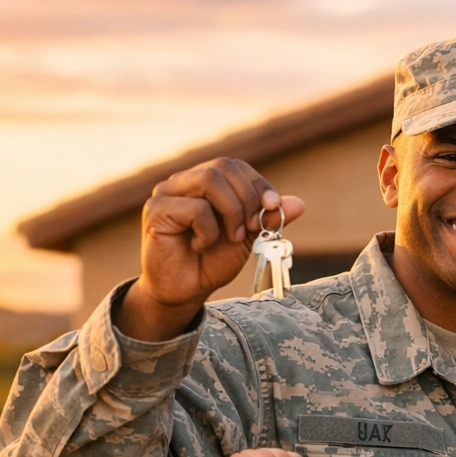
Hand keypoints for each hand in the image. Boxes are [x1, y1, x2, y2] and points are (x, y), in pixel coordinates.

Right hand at [121, 158, 305, 340]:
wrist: (184, 291)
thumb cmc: (211, 262)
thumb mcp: (247, 239)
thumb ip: (267, 219)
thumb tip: (299, 203)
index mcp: (203, 182)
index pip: (234, 165)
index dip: (258, 183)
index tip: (274, 206)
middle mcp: (183, 181)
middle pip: (222, 166)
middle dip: (247, 197)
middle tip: (250, 228)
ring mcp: (166, 193)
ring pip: (209, 179)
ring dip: (231, 211)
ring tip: (231, 237)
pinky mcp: (156, 211)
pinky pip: (195, 208)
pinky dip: (208, 230)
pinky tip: (200, 245)